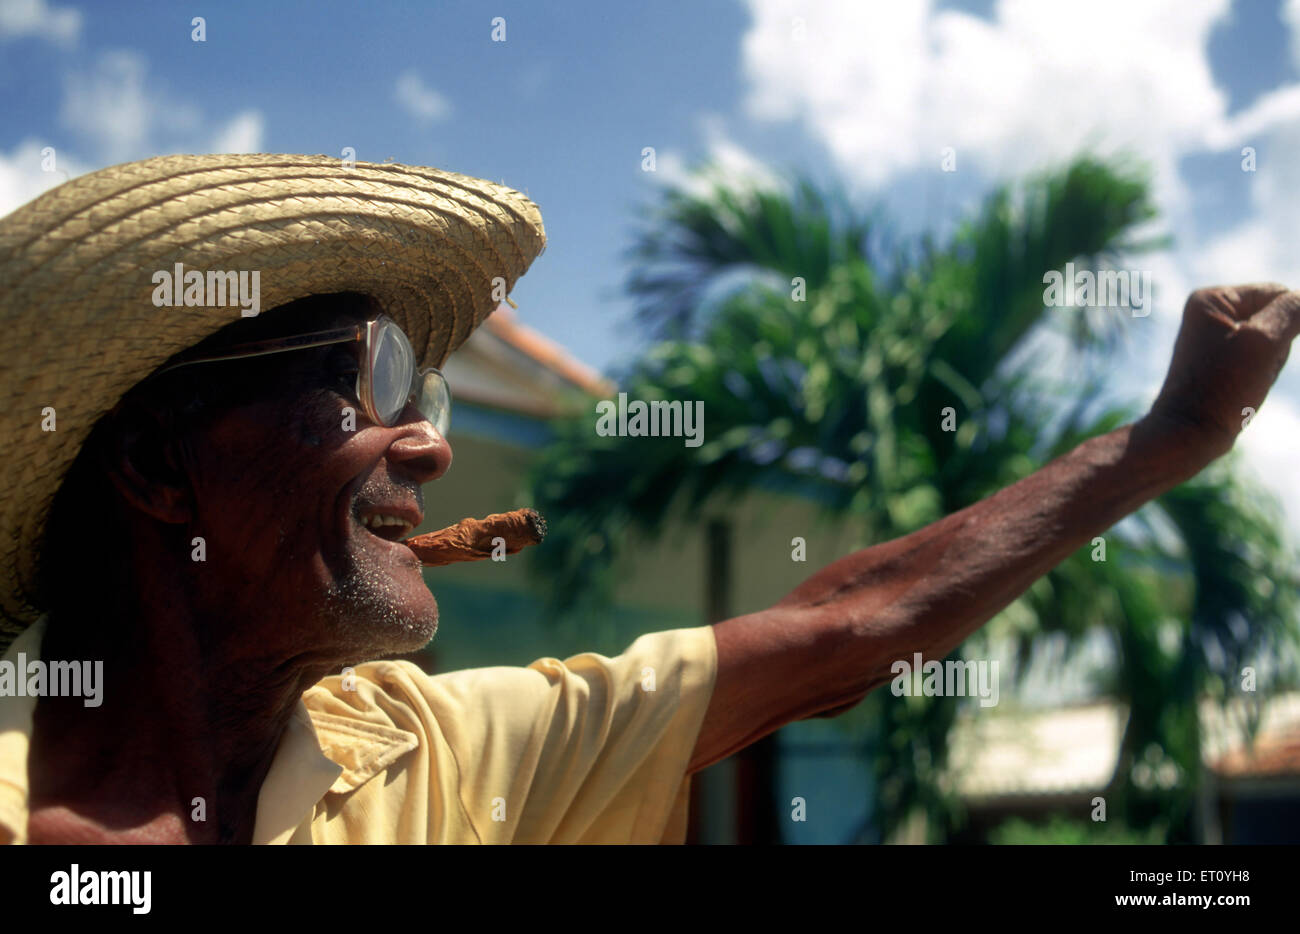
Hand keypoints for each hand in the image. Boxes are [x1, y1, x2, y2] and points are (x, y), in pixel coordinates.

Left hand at [1148, 284, 1299, 459]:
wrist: (1189, 434)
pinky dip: (1263, 373)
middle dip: (1277, 346)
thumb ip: (1293, 310)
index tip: (1259, 354)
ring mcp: (1214, 336)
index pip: (1279, 293)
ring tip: (1246, 381)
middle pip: (1276, 317)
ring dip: (1271, 362)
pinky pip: (1260, 358)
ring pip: (1272, 340)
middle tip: (1250, 371)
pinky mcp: (1221, 359)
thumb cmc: (1222, 389)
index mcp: (1212, 299)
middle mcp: (1209, 312)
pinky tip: (1244, 388)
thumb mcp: (1264, 342)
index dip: (1288, 324)